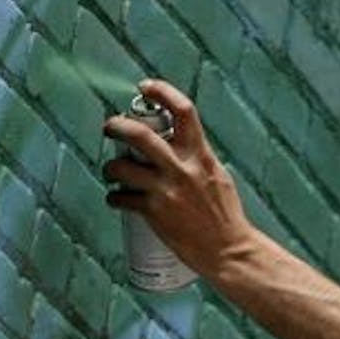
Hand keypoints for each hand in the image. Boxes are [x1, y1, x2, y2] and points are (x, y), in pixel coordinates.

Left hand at [101, 79, 256, 279]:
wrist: (229, 251)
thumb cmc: (226, 218)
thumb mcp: (218, 178)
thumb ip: (198, 161)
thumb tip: (177, 148)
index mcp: (202, 156)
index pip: (184, 111)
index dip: (161, 92)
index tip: (145, 87)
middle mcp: (183, 169)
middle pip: (140, 134)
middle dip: (117, 126)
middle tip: (109, 127)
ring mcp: (167, 191)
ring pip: (121, 167)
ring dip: (110, 167)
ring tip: (112, 172)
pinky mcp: (154, 213)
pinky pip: (120, 198)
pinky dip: (114, 198)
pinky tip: (117, 200)